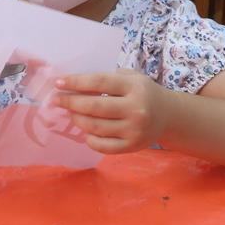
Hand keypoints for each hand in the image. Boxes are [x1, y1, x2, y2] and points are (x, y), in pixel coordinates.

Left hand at [53, 69, 168, 153]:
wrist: (168, 116)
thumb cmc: (142, 92)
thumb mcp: (130, 78)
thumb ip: (106, 80)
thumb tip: (71, 86)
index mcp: (134, 87)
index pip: (99, 82)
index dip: (76, 82)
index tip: (58, 82)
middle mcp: (136, 109)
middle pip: (94, 107)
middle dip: (70, 102)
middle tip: (56, 100)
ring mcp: (134, 130)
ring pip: (95, 127)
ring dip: (77, 119)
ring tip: (71, 113)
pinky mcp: (131, 146)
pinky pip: (102, 145)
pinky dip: (89, 138)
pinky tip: (86, 130)